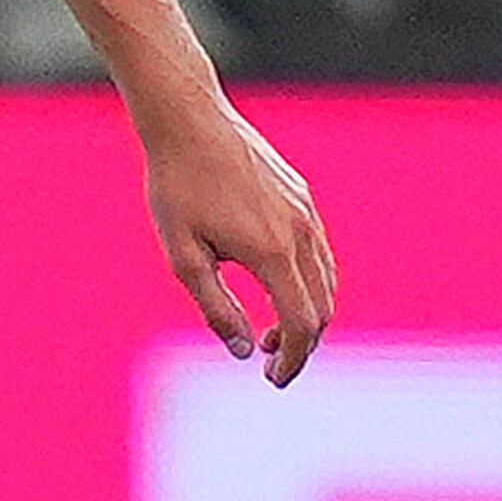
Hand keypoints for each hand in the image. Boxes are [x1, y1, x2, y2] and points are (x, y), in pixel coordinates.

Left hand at [141, 95, 335, 385]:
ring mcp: (306, 213)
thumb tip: (241, 350)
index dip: (292, 359)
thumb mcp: (183, 255)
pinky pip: (319, 252)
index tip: (273, 379)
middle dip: (300, 342)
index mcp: (272, 252)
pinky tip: (273, 285)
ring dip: (307, 313)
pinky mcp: (301, 197)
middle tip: (266, 357)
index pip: (300, 324)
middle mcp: (300, 233)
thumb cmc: (175, 187)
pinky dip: (308, 282)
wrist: (188, 121)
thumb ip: (215, 307)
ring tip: (268, 327)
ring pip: (326, 281)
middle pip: (321, 308)